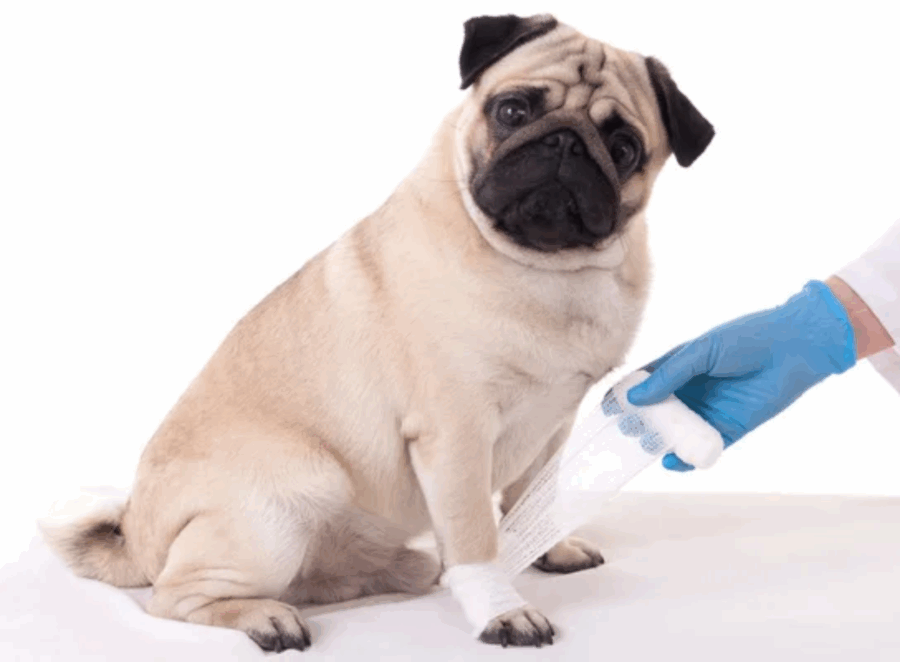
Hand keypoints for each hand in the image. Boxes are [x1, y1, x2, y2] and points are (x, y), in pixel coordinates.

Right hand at [627, 281, 856, 470]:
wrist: (794, 348)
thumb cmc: (747, 339)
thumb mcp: (701, 351)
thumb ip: (670, 375)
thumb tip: (636, 398)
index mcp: (679, 367)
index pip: (644, 385)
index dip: (624, 397)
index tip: (608, 409)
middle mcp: (690, 392)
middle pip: (656, 413)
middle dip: (638, 423)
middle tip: (625, 430)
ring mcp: (708, 412)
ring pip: (677, 434)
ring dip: (660, 443)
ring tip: (646, 447)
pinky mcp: (729, 430)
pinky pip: (704, 449)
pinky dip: (687, 459)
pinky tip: (673, 462)